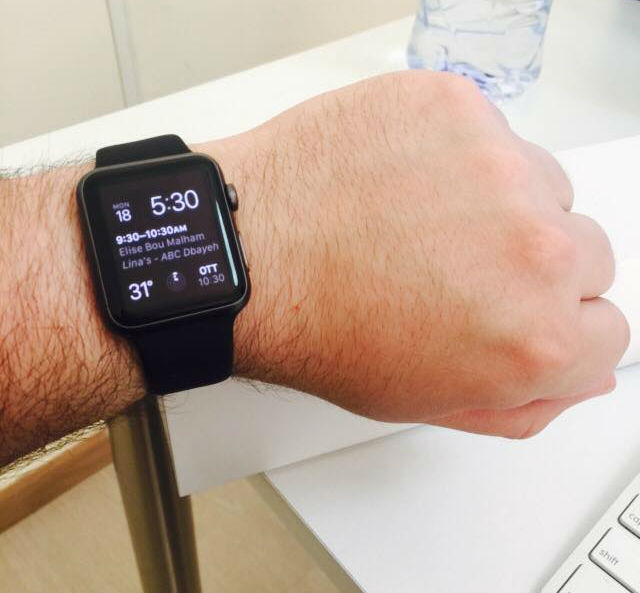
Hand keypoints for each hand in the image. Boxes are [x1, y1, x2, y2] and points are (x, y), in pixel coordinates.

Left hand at [216, 71, 628, 437]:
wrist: (252, 255)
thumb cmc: (321, 329)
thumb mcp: (427, 399)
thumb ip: (524, 401)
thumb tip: (585, 371)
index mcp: (536, 339)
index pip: (607, 330)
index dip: (553, 327)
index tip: (513, 314)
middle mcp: (534, 250)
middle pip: (586, 255)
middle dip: (531, 271)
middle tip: (456, 271)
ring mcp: (497, 167)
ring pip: (544, 188)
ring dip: (500, 208)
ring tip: (422, 225)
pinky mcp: (456, 108)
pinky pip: (492, 136)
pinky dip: (457, 158)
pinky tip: (403, 184)